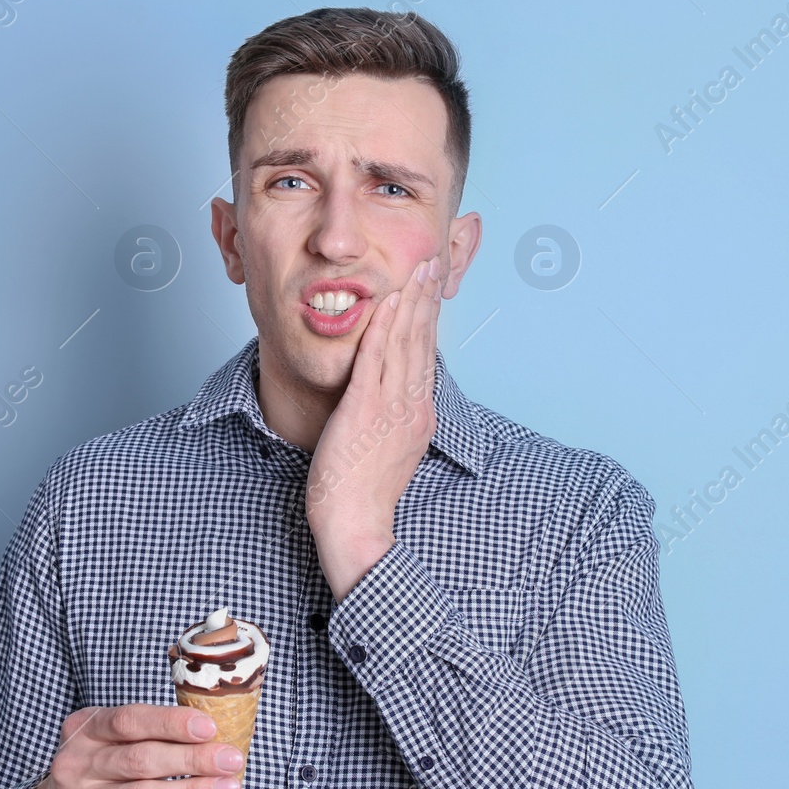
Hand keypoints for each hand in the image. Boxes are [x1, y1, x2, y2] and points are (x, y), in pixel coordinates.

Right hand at [11, 704, 246, 788]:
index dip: (171, 723)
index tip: (210, 727)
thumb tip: (215, 737)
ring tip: (228, 788)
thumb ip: (152, 735)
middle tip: (231, 760)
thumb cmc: (103, 771)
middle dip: (192, 759)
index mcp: (85, 727)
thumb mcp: (113, 742)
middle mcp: (76, 763)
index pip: (130, 720)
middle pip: (141, 759)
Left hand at [306, 255, 443, 601]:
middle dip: (428, 298)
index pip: (425, 355)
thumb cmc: (359, 497)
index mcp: (417, 416)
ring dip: (411, 302)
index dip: (429, 318)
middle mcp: (412, 408)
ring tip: (417, 268)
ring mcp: (392, 409)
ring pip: (405, 345)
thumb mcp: (384, 451)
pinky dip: (383, 328)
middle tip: (433, 261)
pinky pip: (376, 361)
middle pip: (423, 342)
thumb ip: (389, 419)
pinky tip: (386, 302)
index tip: (432, 287)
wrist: (355, 528)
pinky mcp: (366, 412)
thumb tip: (387, 401)